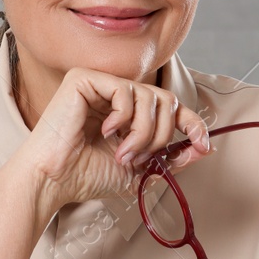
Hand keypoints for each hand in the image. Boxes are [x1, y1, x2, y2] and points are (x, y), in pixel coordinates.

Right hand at [7, 66, 212, 219]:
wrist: (54, 180)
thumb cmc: (86, 175)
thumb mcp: (140, 170)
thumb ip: (170, 158)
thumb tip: (203, 148)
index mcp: (128, 114)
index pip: (170, 107)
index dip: (192, 123)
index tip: (203, 145)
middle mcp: (116, 95)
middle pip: (165, 100)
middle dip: (161, 134)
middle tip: (140, 157)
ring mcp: (100, 84)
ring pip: (149, 96)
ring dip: (143, 132)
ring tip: (121, 151)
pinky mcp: (85, 78)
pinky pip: (125, 90)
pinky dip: (122, 116)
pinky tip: (105, 130)